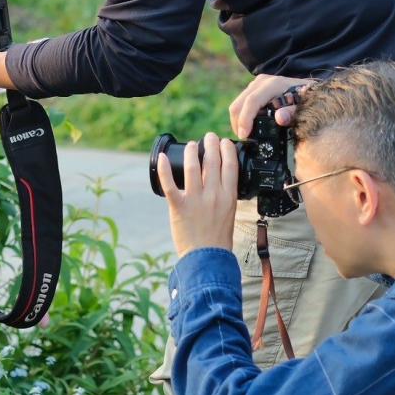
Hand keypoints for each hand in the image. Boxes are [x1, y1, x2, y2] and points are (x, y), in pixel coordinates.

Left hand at [158, 133, 237, 257]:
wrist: (207, 258)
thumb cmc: (218, 238)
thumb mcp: (229, 213)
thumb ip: (224, 196)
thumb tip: (221, 180)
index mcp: (229, 197)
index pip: (231, 166)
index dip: (227, 150)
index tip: (224, 142)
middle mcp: (214, 195)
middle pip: (213, 162)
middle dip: (211, 144)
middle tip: (208, 137)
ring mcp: (196, 200)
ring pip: (193, 168)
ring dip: (192, 152)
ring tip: (192, 145)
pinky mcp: (179, 207)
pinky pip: (170, 184)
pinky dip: (165, 170)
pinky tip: (163, 158)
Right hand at [229, 74, 311, 138]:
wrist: (311, 88)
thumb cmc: (309, 100)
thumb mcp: (305, 107)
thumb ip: (293, 112)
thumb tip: (279, 118)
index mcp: (273, 85)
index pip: (252, 102)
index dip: (245, 119)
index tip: (244, 136)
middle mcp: (261, 82)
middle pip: (239, 104)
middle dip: (238, 123)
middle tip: (245, 139)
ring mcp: (256, 84)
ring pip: (237, 104)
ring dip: (239, 121)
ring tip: (248, 135)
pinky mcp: (254, 88)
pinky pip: (241, 103)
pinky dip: (242, 116)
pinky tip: (250, 126)